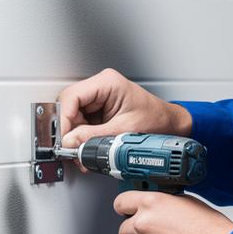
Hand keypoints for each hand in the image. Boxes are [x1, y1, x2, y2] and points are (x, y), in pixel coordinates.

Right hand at [57, 68, 191, 154]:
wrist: (169, 125)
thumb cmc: (156, 119)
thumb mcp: (123, 130)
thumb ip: (94, 137)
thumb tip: (71, 142)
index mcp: (107, 83)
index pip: (72, 97)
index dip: (64, 119)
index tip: (64, 138)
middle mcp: (100, 87)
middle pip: (69, 106)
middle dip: (69, 130)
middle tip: (72, 148)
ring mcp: (98, 98)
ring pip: (73, 116)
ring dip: (75, 136)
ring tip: (83, 150)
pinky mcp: (98, 109)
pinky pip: (81, 122)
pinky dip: (82, 137)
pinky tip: (87, 147)